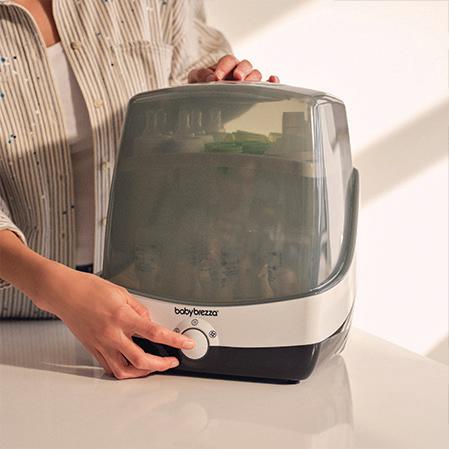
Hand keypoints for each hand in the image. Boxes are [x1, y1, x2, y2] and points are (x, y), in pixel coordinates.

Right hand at [36, 261, 193, 379]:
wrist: (64, 293)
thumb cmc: (89, 289)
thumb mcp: (121, 293)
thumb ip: (138, 308)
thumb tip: (149, 320)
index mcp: (121, 316)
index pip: (155, 333)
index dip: (175, 340)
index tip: (186, 344)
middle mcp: (111, 334)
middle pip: (141, 359)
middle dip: (161, 365)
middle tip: (172, 362)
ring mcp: (101, 344)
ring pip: (124, 370)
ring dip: (142, 372)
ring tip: (153, 366)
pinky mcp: (92, 348)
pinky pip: (109, 367)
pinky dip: (123, 370)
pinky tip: (131, 366)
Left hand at [188, 54, 279, 83]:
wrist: (204, 103)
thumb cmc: (200, 88)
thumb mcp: (195, 79)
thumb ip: (200, 75)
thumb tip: (211, 78)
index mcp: (226, 65)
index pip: (229, 61)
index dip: (224, 67)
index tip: (217, 78)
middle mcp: (239, 71)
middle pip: (245, 65)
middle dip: (242, 70)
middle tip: (236, 78)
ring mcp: (248, 82)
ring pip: (256, 74)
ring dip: (253, 77)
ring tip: (247, 83)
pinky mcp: (256, 92)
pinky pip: (268, 84)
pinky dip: (272, 81)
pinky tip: (272, 80)